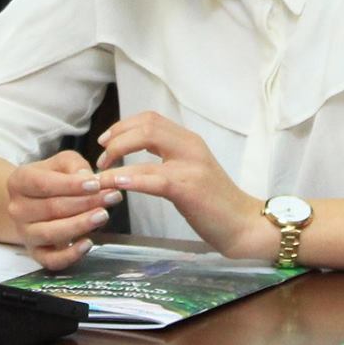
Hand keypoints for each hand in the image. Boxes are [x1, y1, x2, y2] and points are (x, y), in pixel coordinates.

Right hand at [3, 150, 121, 270]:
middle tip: (112, 197)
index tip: (96, 184)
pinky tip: (88, 243)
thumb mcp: (62, 162)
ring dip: (80, 225)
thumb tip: (89, 179)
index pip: (44, 184)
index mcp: (20, 181)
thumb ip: (75, 166)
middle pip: (51, 208)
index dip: (71, 185)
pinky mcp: (36, 253)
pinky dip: (70, 255)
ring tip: (103, 215)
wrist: (32, 202)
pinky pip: (51, 260)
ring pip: (51, 233)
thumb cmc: (52, 179)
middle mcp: (18, 209)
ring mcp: (25, 233)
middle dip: (85, 203)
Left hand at [90, 112, 269, 259]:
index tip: (105, 143)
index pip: (150, 119)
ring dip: (116, 156)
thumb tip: (136, 155)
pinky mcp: (189, 187)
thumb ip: (169, 159)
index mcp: (189, 141)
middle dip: (116, 138)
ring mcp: (191, 165)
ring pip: (147, 141)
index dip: (122, 127)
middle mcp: (191, 146)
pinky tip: (115, 184)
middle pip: (146, 124)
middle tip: (101, 159)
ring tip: (100, 175)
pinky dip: (131, 178)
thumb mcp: (191, 172)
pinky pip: (153, 177)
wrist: (243, 225)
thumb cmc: (215, 204)